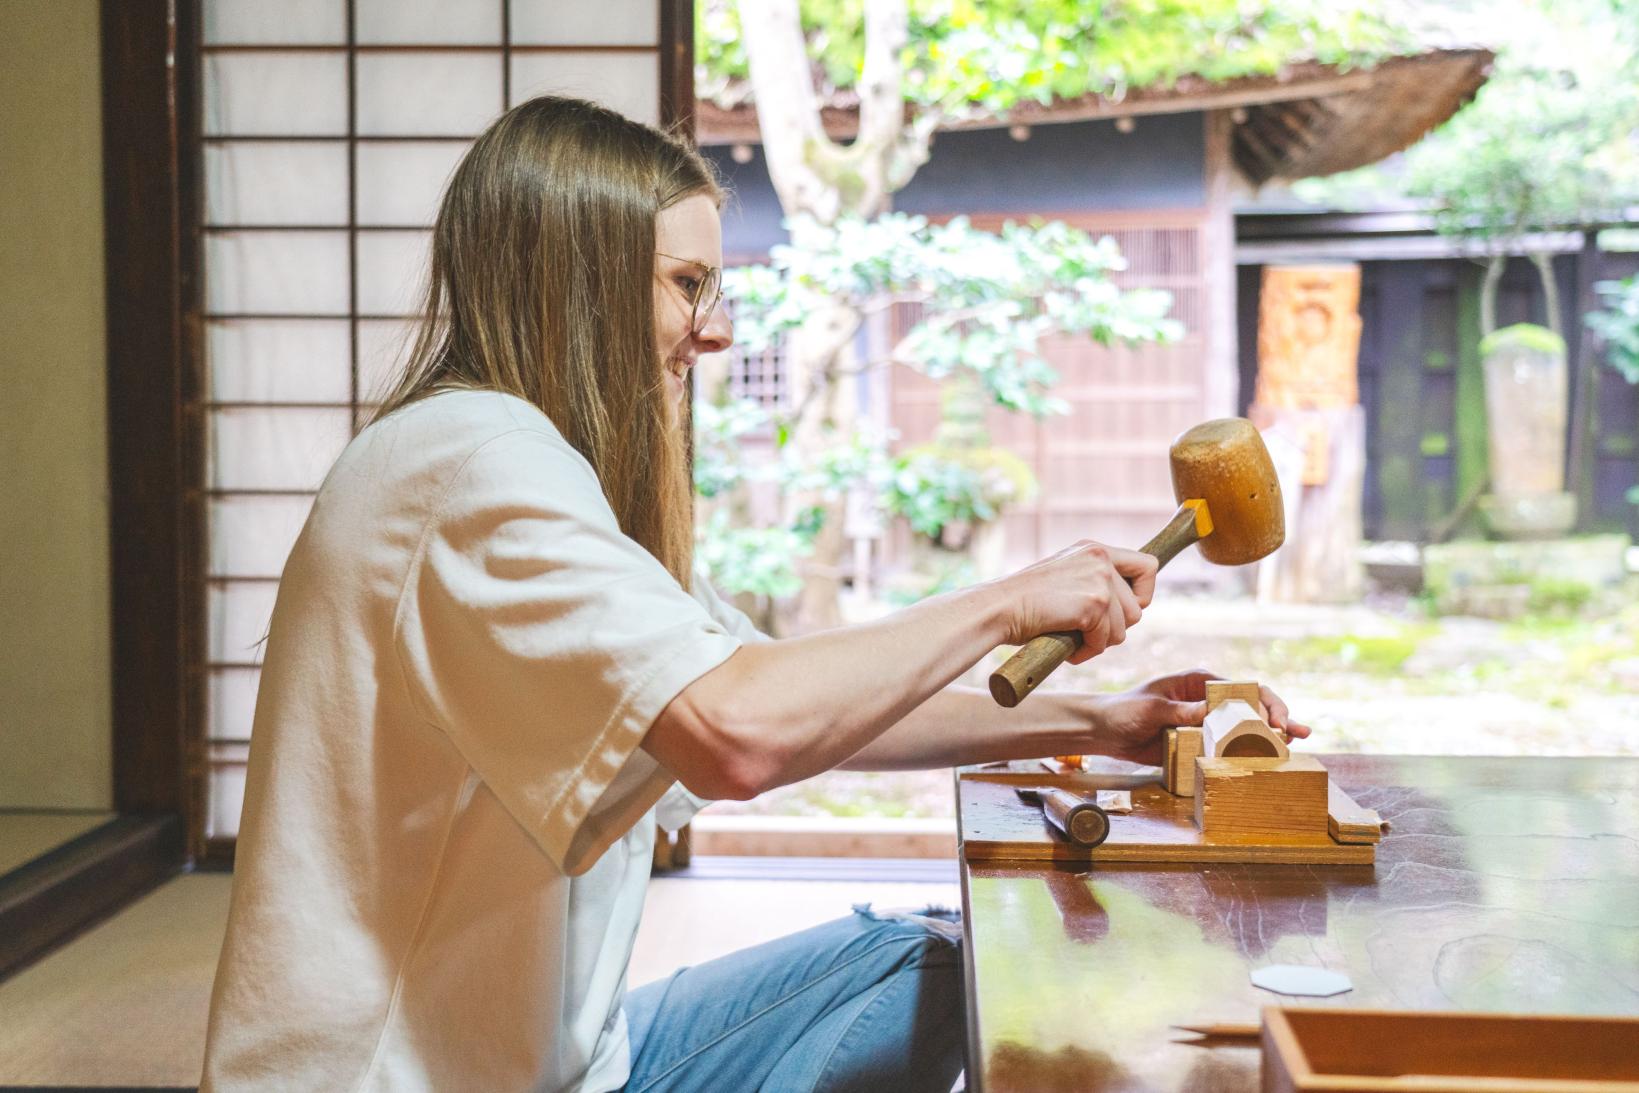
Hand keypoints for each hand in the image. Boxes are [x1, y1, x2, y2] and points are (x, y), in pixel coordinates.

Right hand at [995, 540, 1157, 660]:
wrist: (998, 608)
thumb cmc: (1024, 601)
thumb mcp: (1065, 578)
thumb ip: (1093, 583)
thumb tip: (1128, 610)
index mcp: (1094, 549)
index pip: (1148, 565)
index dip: (1142, 593)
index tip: (1123, 610)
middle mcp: (1100, 558)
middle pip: (1138, 607)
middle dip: (1115, 627)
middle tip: (1086, 631)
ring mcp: (1099, 579)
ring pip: (1124, 628)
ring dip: (1099, 641)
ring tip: (1071, 638)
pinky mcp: (1095, 603)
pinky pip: (1105, 641)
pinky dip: (1086, 651)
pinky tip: (1066, 645)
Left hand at [1089, 668, 1311, 765]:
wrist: (1106, 731)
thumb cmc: (1126, 710)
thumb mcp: (1153, 708)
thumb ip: (1181, 711)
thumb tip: (1210, 713)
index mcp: (1199, 681)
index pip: (1240, 687)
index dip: (1262, 702)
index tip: (1272, 721)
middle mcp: (1207, 699)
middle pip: (1251, 705)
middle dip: (1277, 716)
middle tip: (1293, 733)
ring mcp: (1206, 722)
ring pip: (1245, 726)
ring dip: (1271, 734)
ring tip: (1297, 741)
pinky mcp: (1200, 741)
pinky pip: (1228, 746)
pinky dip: (1249, 751)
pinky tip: (1270, 757)